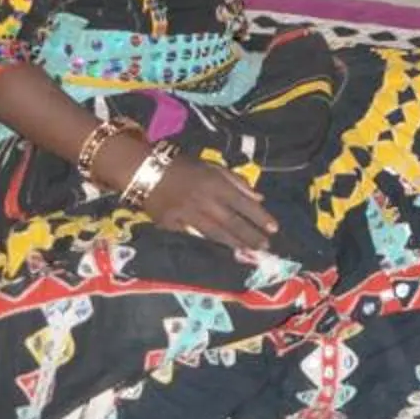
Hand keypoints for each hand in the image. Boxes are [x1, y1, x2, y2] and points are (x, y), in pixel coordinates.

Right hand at [142, 152, 280, 249]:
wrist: (145, 171)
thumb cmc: (183, 167)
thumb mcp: (211, 167)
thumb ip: (235, 181)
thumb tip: (259, 197)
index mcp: (215, 184)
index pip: (243, 203)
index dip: (259, 217)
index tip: (274, 228)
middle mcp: (203, 200)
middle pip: (231, 222)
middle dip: (250, 235)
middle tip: (265, 247)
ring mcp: (186, 214)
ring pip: (215, 233)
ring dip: (234, 243)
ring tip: (249, 252)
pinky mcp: (171, 225)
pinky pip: (193, 236)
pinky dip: (208, 243)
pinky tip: (222, 250)